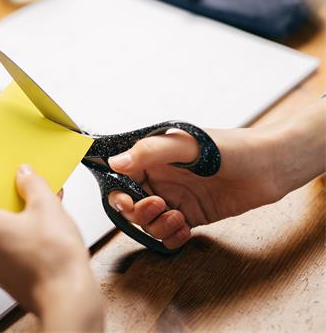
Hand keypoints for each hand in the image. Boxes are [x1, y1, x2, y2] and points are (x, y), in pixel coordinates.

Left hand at [0, 165, 102, 331]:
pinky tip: (43, 223)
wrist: (67, 296)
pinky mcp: (3, 272)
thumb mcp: (46, 205)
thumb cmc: (53, 259)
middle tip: (23, 184)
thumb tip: (25, 174)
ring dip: (15, 213)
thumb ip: (33, 184)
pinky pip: (4, 243)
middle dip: (4, 195)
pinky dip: (18, 230)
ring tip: (40, 203)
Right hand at [108, 99, 325, 249]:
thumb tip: (115, 162)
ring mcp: (176, 198)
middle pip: (131, 203)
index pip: (122, 176)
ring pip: (149, 221)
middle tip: (158, 207)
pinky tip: (185, 230)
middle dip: (138, 212)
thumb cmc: (231, 147)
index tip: (127, 201)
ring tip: (178, 219)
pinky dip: (172, 238)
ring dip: (157, 226)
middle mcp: (161, 178)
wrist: (268, 167)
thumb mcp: (188, 145)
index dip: (119, 192)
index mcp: (155, 157)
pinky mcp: (191, 215)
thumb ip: (150, 152)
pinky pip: (169, 233)